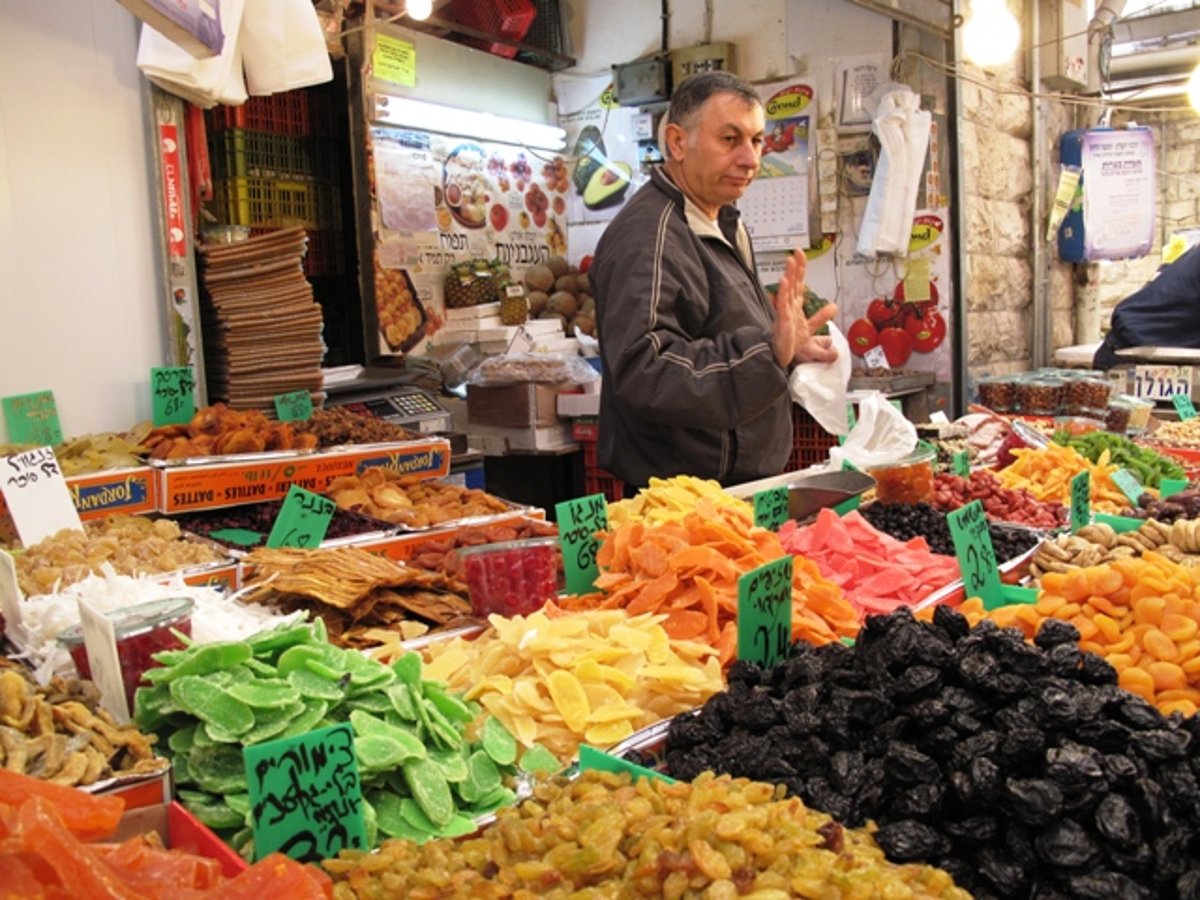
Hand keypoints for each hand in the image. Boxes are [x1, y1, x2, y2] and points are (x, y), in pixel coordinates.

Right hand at [769, 249, 838, 365]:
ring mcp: (784, 312)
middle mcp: (789, 306)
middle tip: (797, 252)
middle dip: (796, 267)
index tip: (801, 255)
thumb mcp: (811, 327)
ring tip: (791, 260)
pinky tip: (784, 281)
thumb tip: (834, 306)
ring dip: (789, 274)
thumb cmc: (789, 343)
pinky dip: (783, 292)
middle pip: (793, 282)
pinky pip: (782, 304)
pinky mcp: (782, 320)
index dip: (800, 269)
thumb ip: (821, 316)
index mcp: (795, 306)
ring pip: (787, 289)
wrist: (780, 357)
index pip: (798, 283)